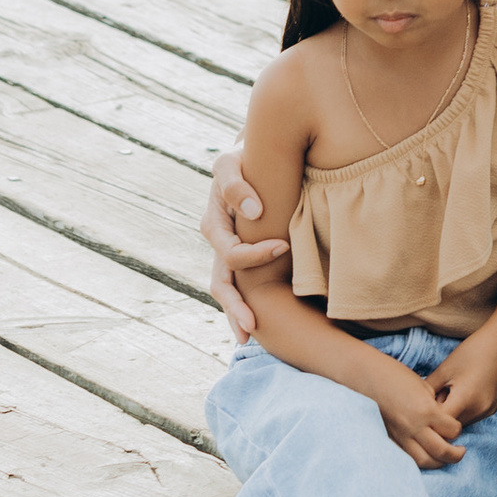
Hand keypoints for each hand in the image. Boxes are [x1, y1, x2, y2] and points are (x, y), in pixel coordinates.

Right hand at [199, 148, 290, 340]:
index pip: (231, 253)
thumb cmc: (243, 159)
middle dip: (235, 307)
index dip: (255, 255)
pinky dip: (248, 305)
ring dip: (236, 315)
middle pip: (221, 284)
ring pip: (227, 291)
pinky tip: (262, 325)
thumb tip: (255, 212)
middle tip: (253, 328)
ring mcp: (228, 254)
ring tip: (249, 338)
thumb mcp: (230, 163)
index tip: (283, 246)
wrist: (252, 158)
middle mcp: (218, 245)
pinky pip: (243, 285)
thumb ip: (235, 184)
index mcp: (213, 225)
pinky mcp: (243, 257)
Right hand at [372, 361, 468, 470]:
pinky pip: (408, 457)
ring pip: (424, 461)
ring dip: (438, 463)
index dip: (457, 430)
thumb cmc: (394, 374)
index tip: (457, 427)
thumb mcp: (421, 385)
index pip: (451, 430)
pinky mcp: (390, 439)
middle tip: (461, 452)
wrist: (364, 376)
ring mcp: (400, 435)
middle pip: (441, 451)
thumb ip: (433, 404)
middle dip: (455, 455)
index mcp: (425, 409)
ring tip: (445, 458)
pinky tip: (425, 455)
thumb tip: (442, 419)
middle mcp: (414, 426)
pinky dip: (419, 459)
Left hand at [425, 331, 496, 431]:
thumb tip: (415, 406)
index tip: (421, 407)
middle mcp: (478, 411)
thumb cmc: (471, 352)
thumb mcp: (444, 369)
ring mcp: (487, 412)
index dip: (428, 416)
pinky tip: (462, 392)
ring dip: (451, 414)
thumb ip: (427, 391)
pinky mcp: (492, 409)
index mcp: (464, 400)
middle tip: (436, 394)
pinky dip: (462, 411)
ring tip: (449, 392)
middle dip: (439, 415)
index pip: (439, 423)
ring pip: (461, 423)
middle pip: (450, 425)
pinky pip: (471, 417)